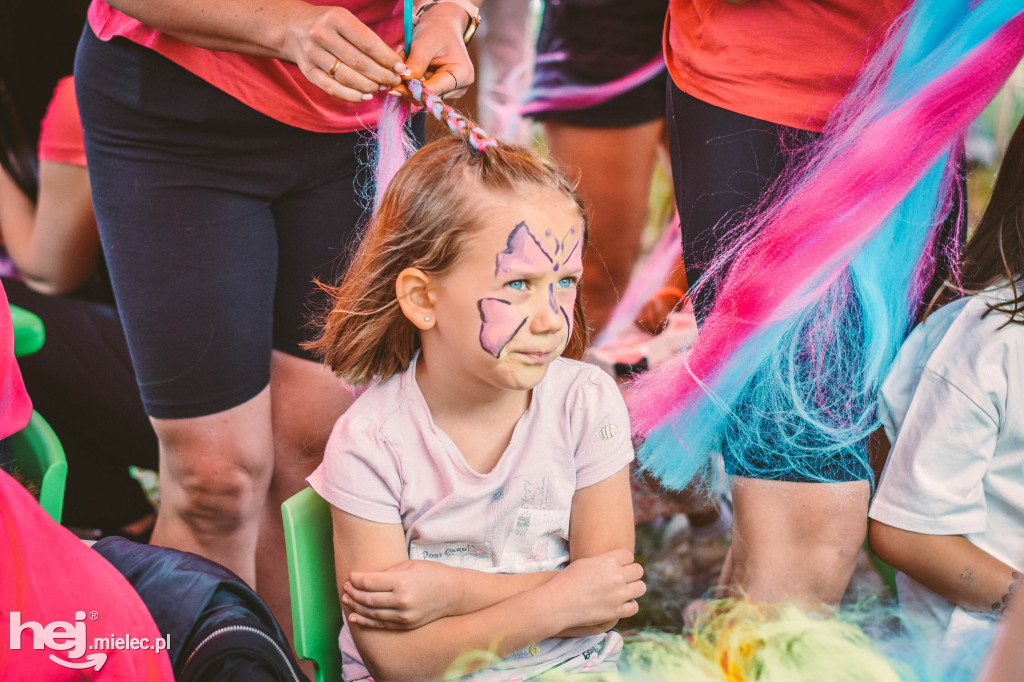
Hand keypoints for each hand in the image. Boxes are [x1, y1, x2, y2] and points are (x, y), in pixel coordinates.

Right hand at [281, 4, 406, 101]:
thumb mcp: (347, 21)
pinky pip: (332, 88)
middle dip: (381, 75)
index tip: (400, 68)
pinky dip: (351, 96)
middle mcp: (322, 34)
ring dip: (369, 86)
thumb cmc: (330, 25)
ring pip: (347, 77)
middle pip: (359, 62)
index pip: (367, 42)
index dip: (387, 58)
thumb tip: (394, 63)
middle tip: (393, 81)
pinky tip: (365, 96)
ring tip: (381, 88)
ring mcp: (312, 53)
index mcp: (337, 18)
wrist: (294, 27)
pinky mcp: (307, 70)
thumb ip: (368, 39)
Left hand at [343, 560, 459, 629]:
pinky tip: (354, 616)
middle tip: (345, 587)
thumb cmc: (431, 573)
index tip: (351, 575)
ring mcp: (404, 615)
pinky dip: (366, 621)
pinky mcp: (406, 625)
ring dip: (356, 606)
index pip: (370, 582)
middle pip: (368, 599)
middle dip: (353, 592)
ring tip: (346, 599)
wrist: (453, 593)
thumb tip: (365, 579)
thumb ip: (387, 573)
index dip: (356, 579)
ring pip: (372, 613)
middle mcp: (402, 601)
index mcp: (402, 582)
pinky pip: (381, 624)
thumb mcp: (409, 566)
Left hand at [392, 3, 473, 101]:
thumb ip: (415, 64)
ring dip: (408, 81)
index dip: (412, 91)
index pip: (434, 91)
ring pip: (421, 94)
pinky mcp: (440, 90)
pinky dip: (410, 80)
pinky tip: (409, 65)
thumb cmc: (437, 30)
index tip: (393, 88)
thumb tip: (402, 81)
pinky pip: (420, 90)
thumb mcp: (424, 43)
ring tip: (404, 59)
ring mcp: (450, 90)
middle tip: (395, 67)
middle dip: (408, 84)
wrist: (442, 25)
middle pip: (427, 95)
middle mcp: (459, 87)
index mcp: (462, 75)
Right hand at [546, 549, 645, 631]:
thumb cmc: (567, 580)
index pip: (629, 555)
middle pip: (638, 570)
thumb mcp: (585, 562)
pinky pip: (634, 607)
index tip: (620, 565)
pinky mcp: (616, 611)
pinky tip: (621, 603)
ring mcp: (618, 595)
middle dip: (632, 573)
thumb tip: (615, 562)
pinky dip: (629, 605)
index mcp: (609, 561)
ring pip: (641, 588)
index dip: (624, 560)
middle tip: (623, 577)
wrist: (559, 602)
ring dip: (634, 588)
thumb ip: (604, 561)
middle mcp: (617, 576)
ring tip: (625, 590)